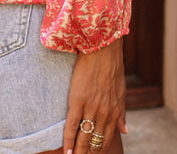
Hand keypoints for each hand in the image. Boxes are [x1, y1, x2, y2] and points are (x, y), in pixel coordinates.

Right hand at [63, 39, 127, 153]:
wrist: (102, 49)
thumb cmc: (111, 67)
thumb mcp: (121, 92)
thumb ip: (121, 113)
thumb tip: (126, 131)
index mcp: (114, 112)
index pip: (106, 139)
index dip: (98, 150)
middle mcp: (104, 113)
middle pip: (95, 141)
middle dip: (88, 153)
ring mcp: (90, 107)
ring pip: (84, 136)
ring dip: (79, 151)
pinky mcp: (78, 100)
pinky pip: (72, 125)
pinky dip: (68, 139)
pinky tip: (67, 150)